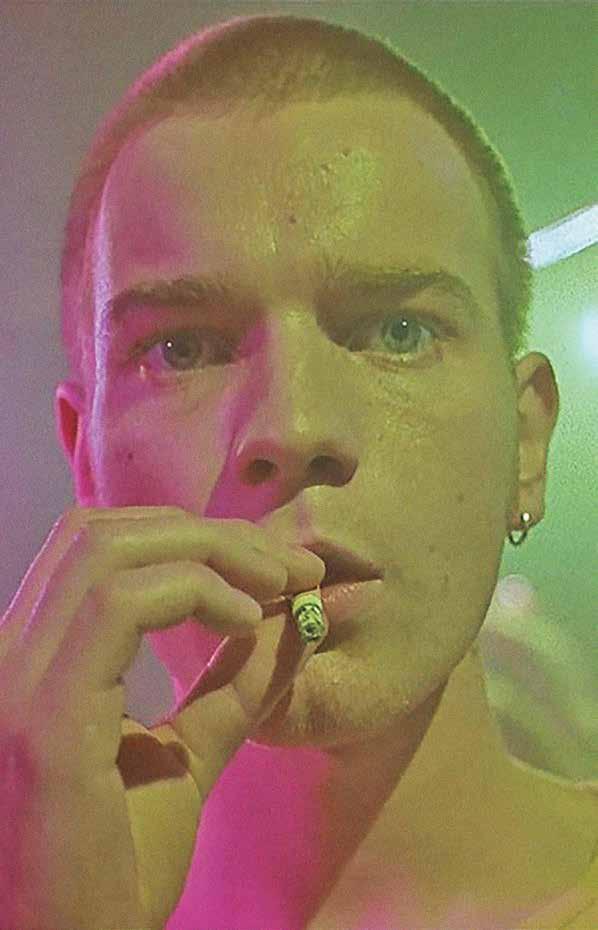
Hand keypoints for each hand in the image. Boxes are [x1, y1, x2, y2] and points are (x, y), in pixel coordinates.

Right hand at [0, 506, 325, 929]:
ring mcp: (17, 682)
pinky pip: (118, 604)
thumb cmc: (111, 871)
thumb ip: (228, 689)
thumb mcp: (182, 762)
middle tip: (289, 564)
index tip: (276, 565)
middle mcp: (10, 656)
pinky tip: (244, 618)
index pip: (98, 549)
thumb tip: (288, 619)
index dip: (191, 539)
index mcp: (34, 660)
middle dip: (209, 534)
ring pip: (108, 550)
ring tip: (276, 585)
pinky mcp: (41, 720)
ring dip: (209, 552)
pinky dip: (193, 590)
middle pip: (104, 532)